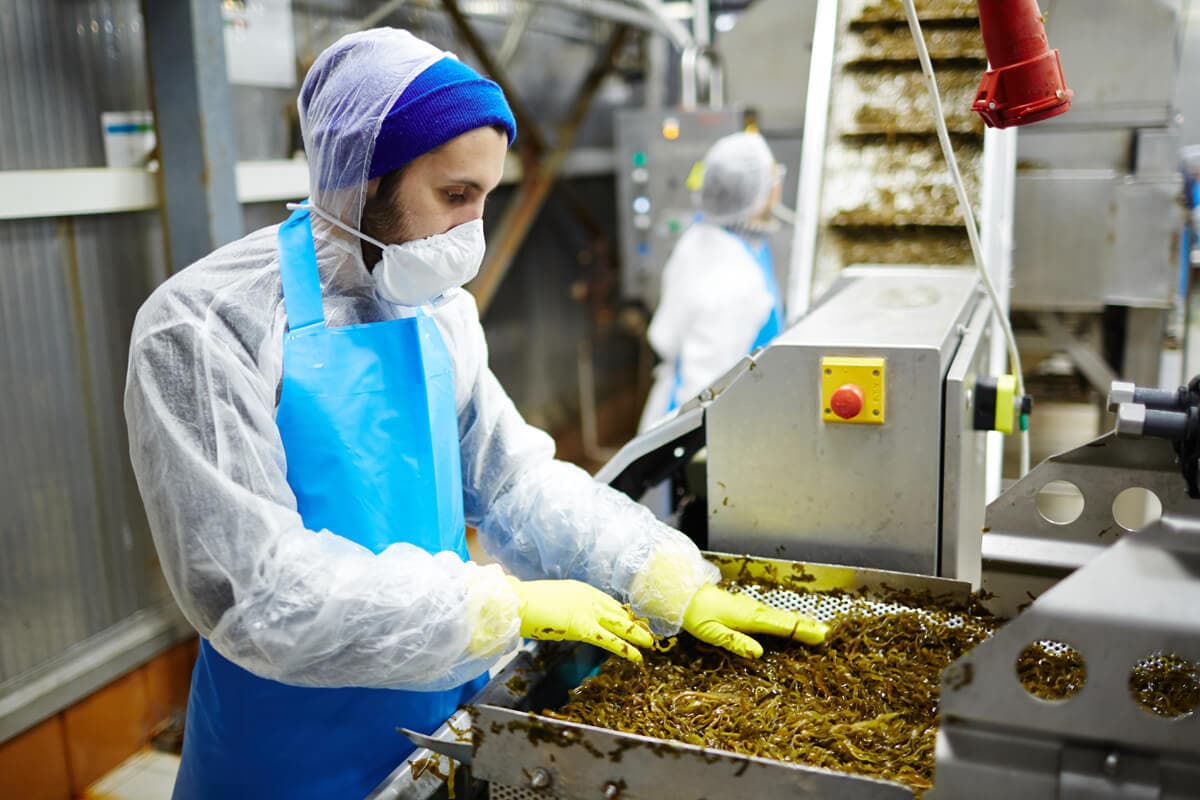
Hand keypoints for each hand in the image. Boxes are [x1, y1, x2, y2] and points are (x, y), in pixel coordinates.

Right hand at [509, 578, 654, 662]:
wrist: (517, 602)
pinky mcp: (583, 627)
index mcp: (580, 589)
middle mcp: (588, 596)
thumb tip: (562, 615)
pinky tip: (638, 656)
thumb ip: (561, 607)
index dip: (620, 613)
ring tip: (651, 643)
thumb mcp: (549, 601)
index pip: (607, 602)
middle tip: (647, 629)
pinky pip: (609, 639)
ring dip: (636, 634)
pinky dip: (625, 648)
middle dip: (632, 622)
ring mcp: (588, 611)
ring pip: (619, 624)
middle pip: (617, 611)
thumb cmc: (525, 602)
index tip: (630, 619)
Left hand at [682, 585, 827, 657]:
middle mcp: (753, 610)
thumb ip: (735, 642)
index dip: (801, 631)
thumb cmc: (696, 614)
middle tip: (827, 633)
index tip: (822, 635)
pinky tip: (789, 623)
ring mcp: (750, 607)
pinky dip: (786, 619)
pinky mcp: (746, 607)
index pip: (781, 626)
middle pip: (785, 619)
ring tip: (817, 628)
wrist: (683, 594)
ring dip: (799, 622)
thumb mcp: (712, 632)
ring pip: (780, 616)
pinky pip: (771, 615)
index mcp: (749, 618)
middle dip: (806, 626)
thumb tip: (759, 653)